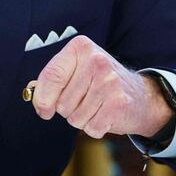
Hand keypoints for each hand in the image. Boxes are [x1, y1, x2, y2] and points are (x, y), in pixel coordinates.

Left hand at [31, 36, 173, 138]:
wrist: (141, 95)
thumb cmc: (101, 83)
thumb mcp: (78, 70)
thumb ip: (53, 80)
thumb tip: (33, 98)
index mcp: (81, 47)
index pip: (51, 76)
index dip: (42, 99)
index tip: (43, 110)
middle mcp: (96, 60)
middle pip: (61, 102)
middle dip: (68, 109)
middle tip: (86, 100)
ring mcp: (108, 81)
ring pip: (74, 118)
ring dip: (82, 119)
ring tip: (97, 106)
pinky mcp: (118, 103)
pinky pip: (90, 128)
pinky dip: (95, 128)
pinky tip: (106, 115)